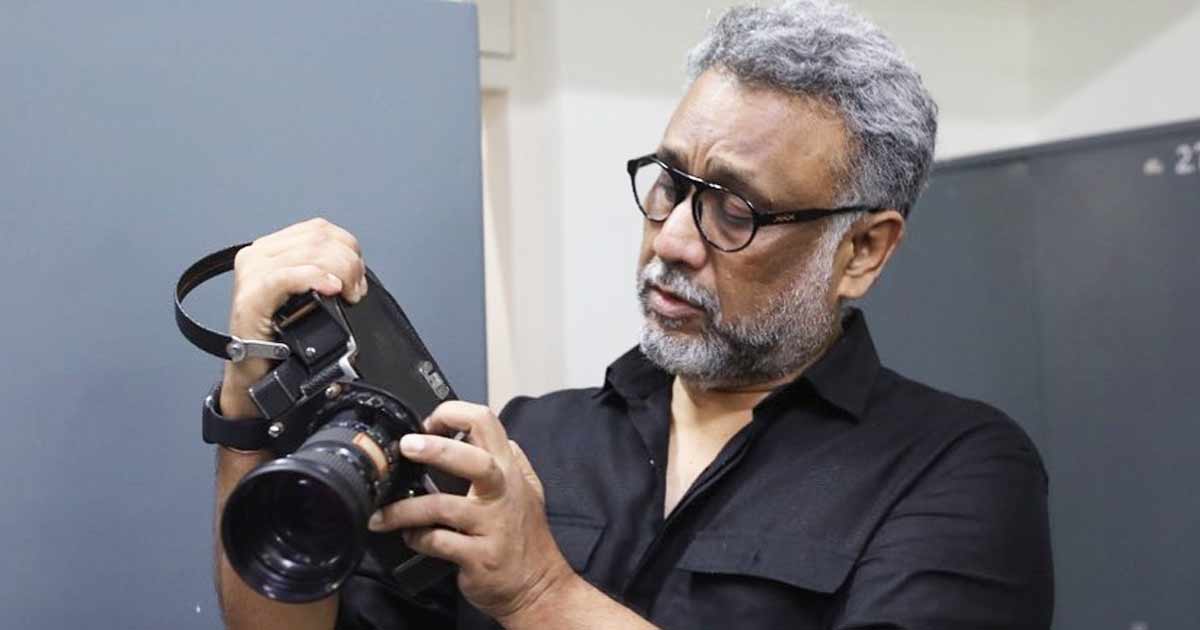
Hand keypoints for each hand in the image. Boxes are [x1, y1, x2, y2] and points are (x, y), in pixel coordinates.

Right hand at [220, 217, 366, 417]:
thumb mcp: (304, 296)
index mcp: (271, 249)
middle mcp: (258, 256)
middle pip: (318, 239)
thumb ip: (321, 272)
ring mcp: (252, 274)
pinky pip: (287, 276)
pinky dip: (314, 278)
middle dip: (349, 263)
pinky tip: (332, 290)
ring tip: (348, 295)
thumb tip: (354, 269)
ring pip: (309, 253)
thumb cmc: (281, 338)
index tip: (358, 277)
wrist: (256, 375)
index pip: (319, 229)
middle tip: (357, 291)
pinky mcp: (251, 297)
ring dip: (340, 272)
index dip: (347, 247)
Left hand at [368, 401, 574, 623]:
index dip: (454, 414)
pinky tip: (409, 537)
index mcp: (508, 471)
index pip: (487, 423)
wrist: (537, 587)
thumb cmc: (527, 538)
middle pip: (474, 460)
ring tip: (382, 513)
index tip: (428, 423)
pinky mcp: (479, 556)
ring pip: (443, 506)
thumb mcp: (530, 490)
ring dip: (405, 509)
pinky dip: (418, 538)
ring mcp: (491, 526)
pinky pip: (439, 542)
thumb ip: (514, 459)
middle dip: (437, 448)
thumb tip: (496, 434)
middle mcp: (502, 494)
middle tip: (407, 446)